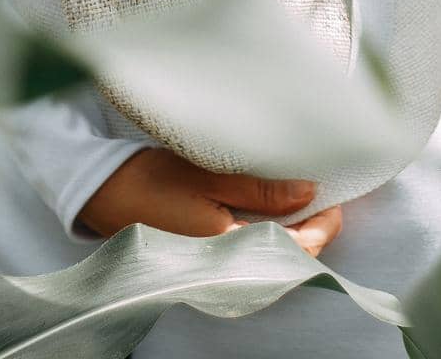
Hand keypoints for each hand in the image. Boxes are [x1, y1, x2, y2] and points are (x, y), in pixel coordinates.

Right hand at [77, 149, 343, 258]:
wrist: (102, 193)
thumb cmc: (152, 180)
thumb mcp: (209, 175)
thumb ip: (261, 189)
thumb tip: (310, 193)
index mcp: (231, 248)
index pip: (297, 248)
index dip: (324, 224)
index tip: (337, 197)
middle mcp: (227, 265)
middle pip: (288, 254)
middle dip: (312, 227)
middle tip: (326, 193)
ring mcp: (216, 262)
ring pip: (270, 252)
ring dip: (291, 228)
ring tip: (302, 196)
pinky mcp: (206, 255)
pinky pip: (250, 247)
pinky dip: (267, 229)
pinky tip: (269, 207)